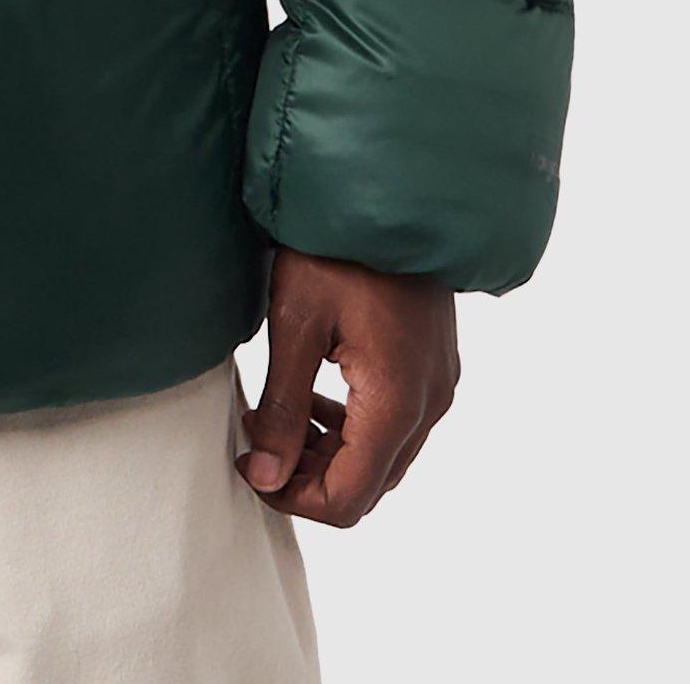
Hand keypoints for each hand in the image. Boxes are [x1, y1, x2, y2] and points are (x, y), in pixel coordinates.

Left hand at [238, 249, 458, 527]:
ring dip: (330, 454)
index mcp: (397, 402)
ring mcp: (438, 385)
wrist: (390, 191)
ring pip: (384, 458)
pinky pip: (397, 424)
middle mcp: (430, 404)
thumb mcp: (296, 326)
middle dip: (309, 478)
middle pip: (370, 486)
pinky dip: (353, 428)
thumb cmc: (338, 247)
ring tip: (275, 418)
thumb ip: (283, 410)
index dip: (293, 498)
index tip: (250, 466)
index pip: (349, 499)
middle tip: (258, 441)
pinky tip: (312, 397)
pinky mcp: (433, 366)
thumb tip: (265, 475)